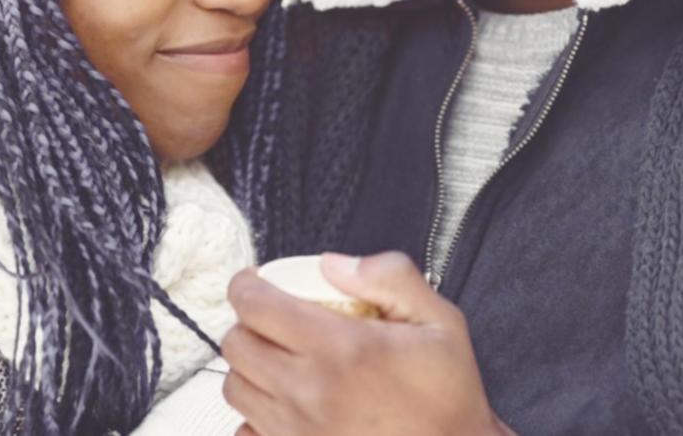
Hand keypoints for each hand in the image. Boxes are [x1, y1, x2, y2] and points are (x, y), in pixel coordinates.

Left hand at [221, 251, 515, 435]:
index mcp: (342, 349)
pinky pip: (247, 431)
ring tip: (277, 358)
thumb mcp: (440, 321)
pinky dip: (255, 413)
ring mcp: (298, 432)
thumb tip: (330, 264)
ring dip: (249, 366)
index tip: (256, 281)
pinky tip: (284, 402)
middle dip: (247, 322)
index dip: (247, 285)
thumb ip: (391, 277)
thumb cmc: (448, 395)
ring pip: (235, 388)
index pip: (257, 306)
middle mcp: (310, 392)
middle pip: (236, 345)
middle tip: (271, 318)